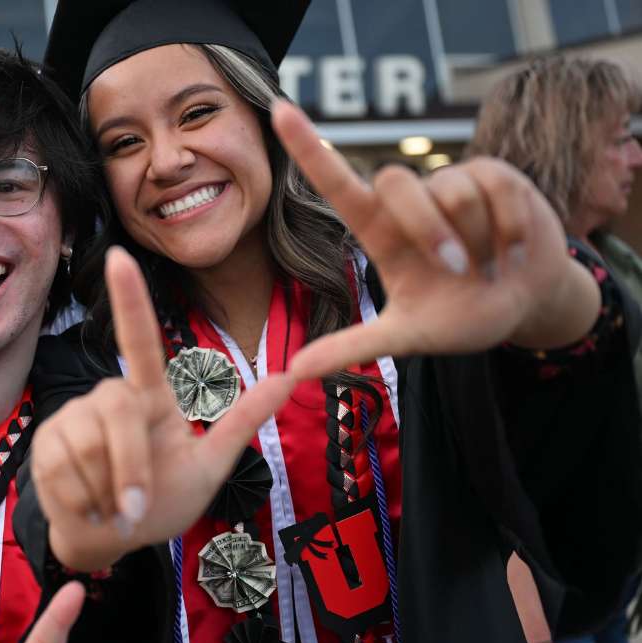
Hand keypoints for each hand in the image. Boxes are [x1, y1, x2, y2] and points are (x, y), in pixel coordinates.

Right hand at [31, 248, 296, 571]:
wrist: (113, 541)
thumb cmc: (163, 502)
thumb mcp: (209, 468)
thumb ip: (242, 423)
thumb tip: (291, 376)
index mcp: (149, 399)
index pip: (140, 343)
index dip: (130, 301)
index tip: (119, 257)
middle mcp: (107, 398)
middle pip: (117, 412)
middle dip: (130, 467)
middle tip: (136, 510)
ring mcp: (71, 418)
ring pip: (87, 446)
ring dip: (105, 492)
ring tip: (112, 508)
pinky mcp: (43, 445)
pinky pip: (61, 470)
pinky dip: (82, 503)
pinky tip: (88, 508)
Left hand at [270, 101, 598, 379]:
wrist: (526, 305)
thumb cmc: (461, 316)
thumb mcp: (408, 336)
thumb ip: (355, 347)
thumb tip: (296, 370)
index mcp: (379, 231)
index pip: (337, 183)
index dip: (309, 147)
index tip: (278, 110)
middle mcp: (408, 201)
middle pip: (393, 181)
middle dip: (426, 228)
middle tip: (455, 269)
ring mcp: (451, 182)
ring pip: (452, 189)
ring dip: (476, 236)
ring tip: (488, 264)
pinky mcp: (495, 174)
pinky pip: (496, 187)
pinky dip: (509, 230)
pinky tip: (514, 251)